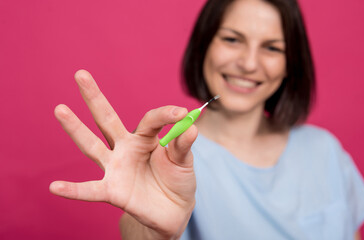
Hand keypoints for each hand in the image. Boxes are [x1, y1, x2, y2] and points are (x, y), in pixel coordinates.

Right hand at [50, 70, 197, 237]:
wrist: (173, 210)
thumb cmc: (177, 179)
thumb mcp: (183, 160)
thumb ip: (183, 144)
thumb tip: (191, 124)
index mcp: (145, 138)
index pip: (151, 119)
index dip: (165, 114)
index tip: (182, 112)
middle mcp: (126, 148)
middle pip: (107, 119)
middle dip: (94, 98)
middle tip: (81, 74)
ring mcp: (116, 167)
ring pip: (92, 146)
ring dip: (76, 128)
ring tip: (60, 109)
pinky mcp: (112, 191)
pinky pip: (90, 190)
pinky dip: (73, 190)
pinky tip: (55, 187)